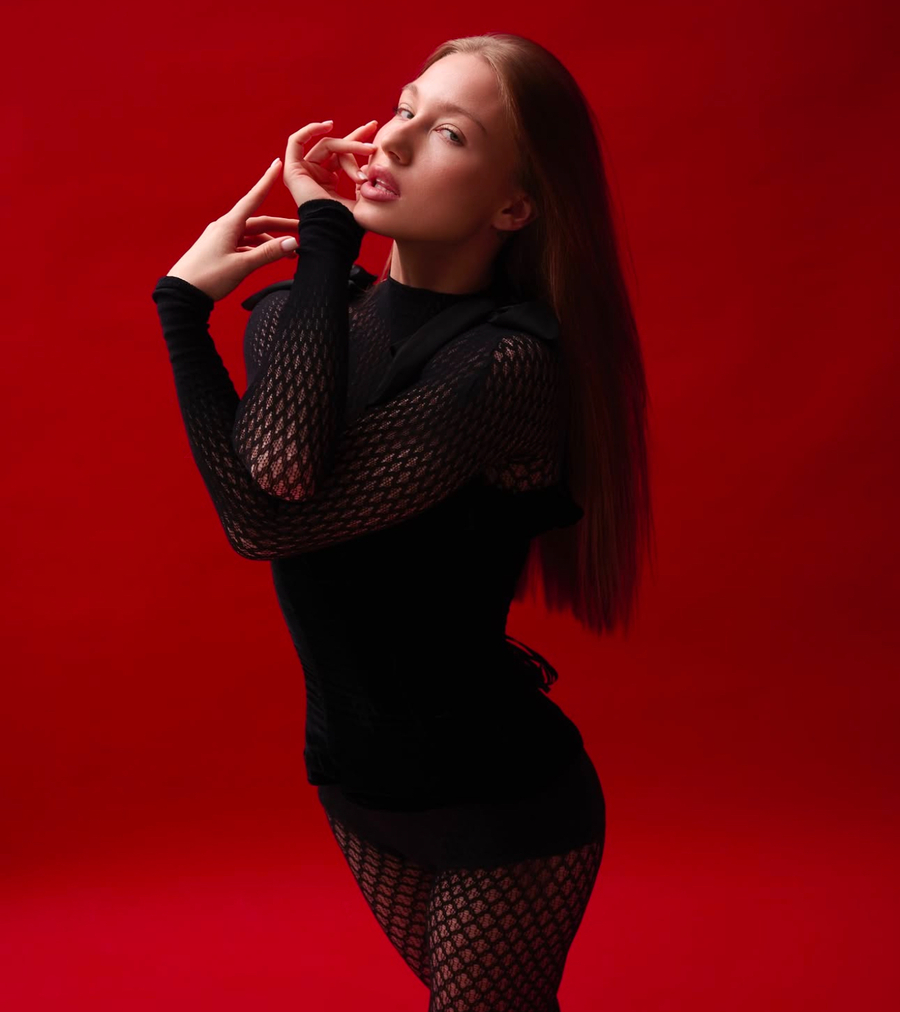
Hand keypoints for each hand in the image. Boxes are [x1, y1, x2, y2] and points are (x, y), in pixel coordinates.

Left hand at [166, 158, 302, 301]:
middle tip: (300, 230)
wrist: (183, 293)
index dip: (267, 181)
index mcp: (229, 225)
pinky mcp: (219, 251)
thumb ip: (268, 254)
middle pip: (258, 222)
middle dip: (280, 227)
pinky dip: (258, 250)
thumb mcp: (242, 265)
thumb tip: (292, 243)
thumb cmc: (208, 278)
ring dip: (271, 243)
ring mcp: (221, 239)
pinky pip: (244, 245)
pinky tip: (267, 259)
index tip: (277, 164)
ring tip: (289, 254)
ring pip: (252, 236)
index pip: (254, 198)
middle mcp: (225, 228)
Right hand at [282, 119, 377, 212]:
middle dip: (355, 136)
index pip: (342, 157)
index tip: (377, 146)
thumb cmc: (348, 221)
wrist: (333, 229)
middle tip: (373, 126)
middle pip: (334, 148)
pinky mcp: (293, 170)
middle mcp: (315, 175)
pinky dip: (309, 131)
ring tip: (367, 149)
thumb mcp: (360, 197)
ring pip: (326, 146)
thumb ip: (362, 180)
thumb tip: (368, 165)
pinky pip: (296, 142)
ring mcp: (303, 172)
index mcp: (328, 182)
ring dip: (349, 146)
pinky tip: (327, 126)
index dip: (358, 146)